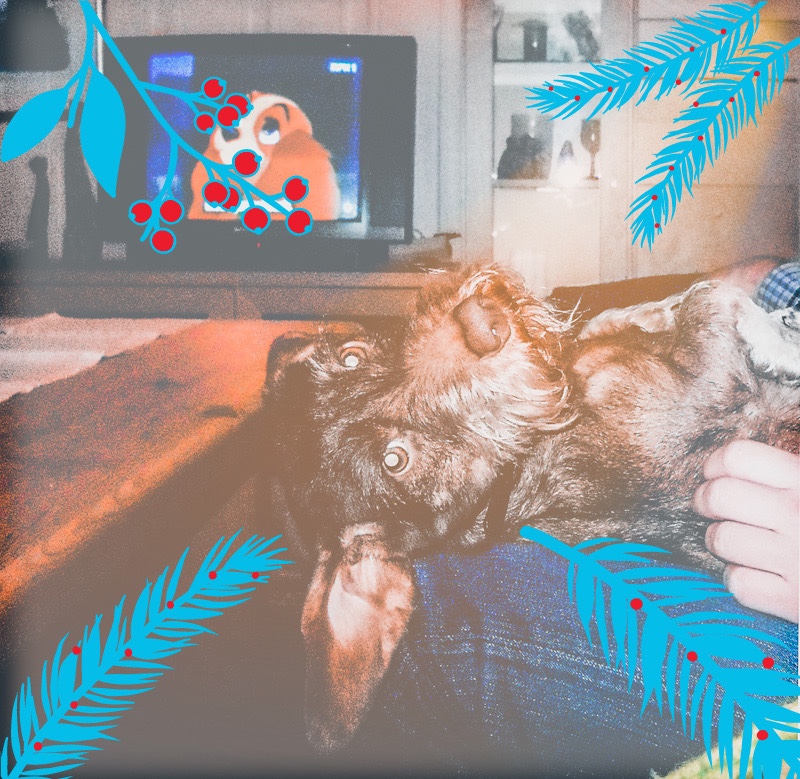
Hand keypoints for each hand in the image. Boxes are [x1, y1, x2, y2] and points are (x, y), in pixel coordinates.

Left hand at [693, 440, 798, 622]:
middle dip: (705, 500)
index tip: (715, 472)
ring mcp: (795, 561)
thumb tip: (746, 457)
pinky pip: (739, 583)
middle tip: (709, 505)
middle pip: (718, 496)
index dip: (717, 463)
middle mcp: (798, 516)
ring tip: (733, 539)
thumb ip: (794, 469)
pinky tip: (754, 572)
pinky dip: (739, 578)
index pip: (738, 457)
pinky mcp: (795, 602)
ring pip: (721, 540)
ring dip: (719, 539)